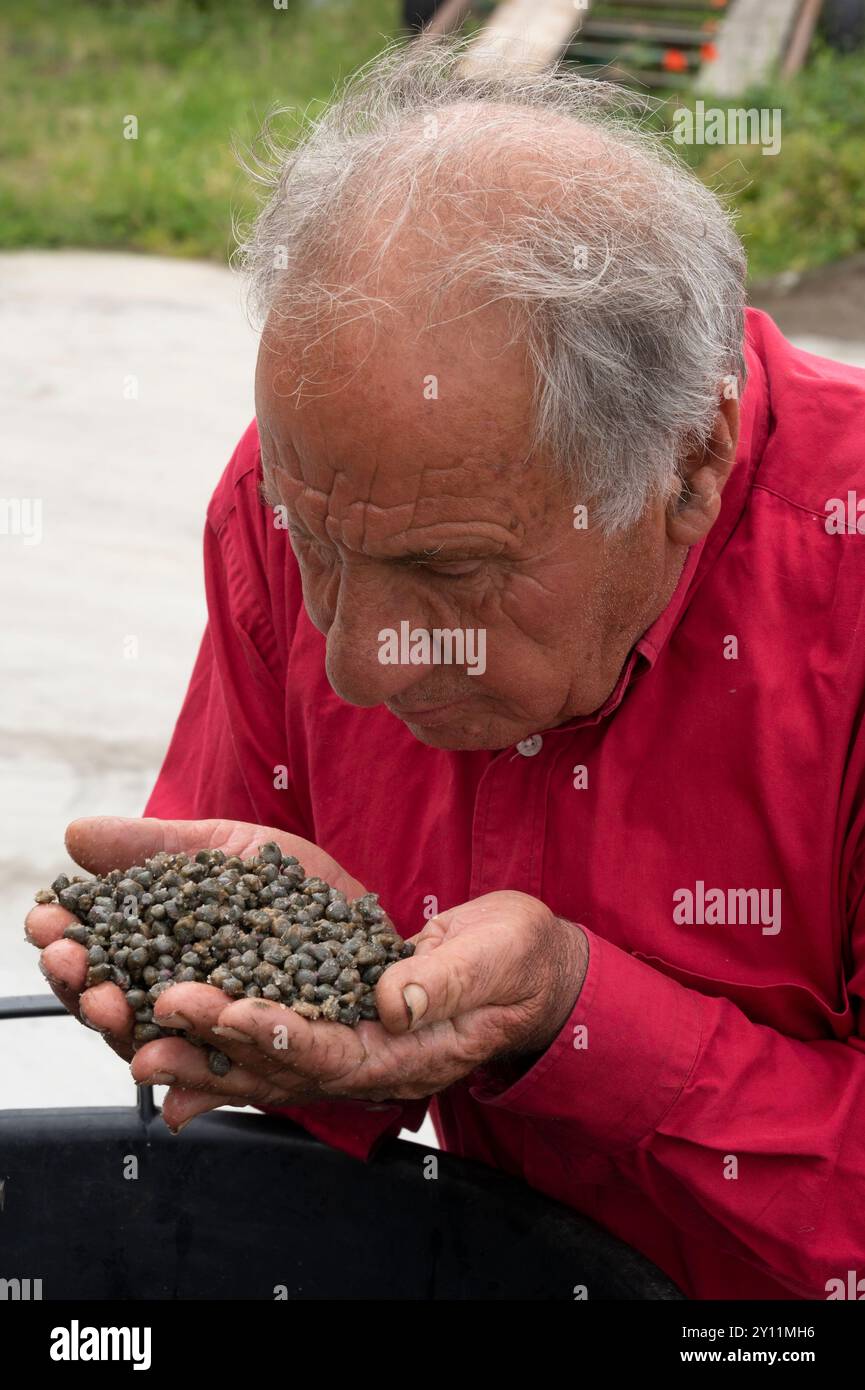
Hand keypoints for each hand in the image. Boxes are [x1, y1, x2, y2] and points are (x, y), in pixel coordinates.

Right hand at [25, 816, 363, 1064]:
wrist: (375, 915)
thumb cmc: (292, 891)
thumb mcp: (222, 852)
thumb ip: (154, 847)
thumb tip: (74, 835)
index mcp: (164, 972)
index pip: (100, 971)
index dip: (68, 950)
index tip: (45, 923)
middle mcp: (192, 1019)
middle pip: (126, 1023)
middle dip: (93, 996)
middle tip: (74, 967)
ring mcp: (244, 1047)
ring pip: (188, 1055)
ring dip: (156, 1034)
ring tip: (139, 1004)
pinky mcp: (306, 1058)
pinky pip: (274, 1062)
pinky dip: (249, 1041)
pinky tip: (230, 1017)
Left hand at [130, 889, 588, 1132]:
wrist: (521, 971)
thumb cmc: (515, 960)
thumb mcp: (495, 958)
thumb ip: (447, 980)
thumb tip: (395, 998)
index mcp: (402, 1051)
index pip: (327, 1051)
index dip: (273, 1034)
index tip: (222, 1012)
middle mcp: (362, 1061)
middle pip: (275, 1069)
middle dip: (209, 1054)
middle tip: (146, 1037)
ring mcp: (344, 1048)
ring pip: (259, 1062)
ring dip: (197, 1053)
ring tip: (135, 1039)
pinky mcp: (331, 1024)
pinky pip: (265, 1042)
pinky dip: (217, 1041)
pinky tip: (168, 1038)